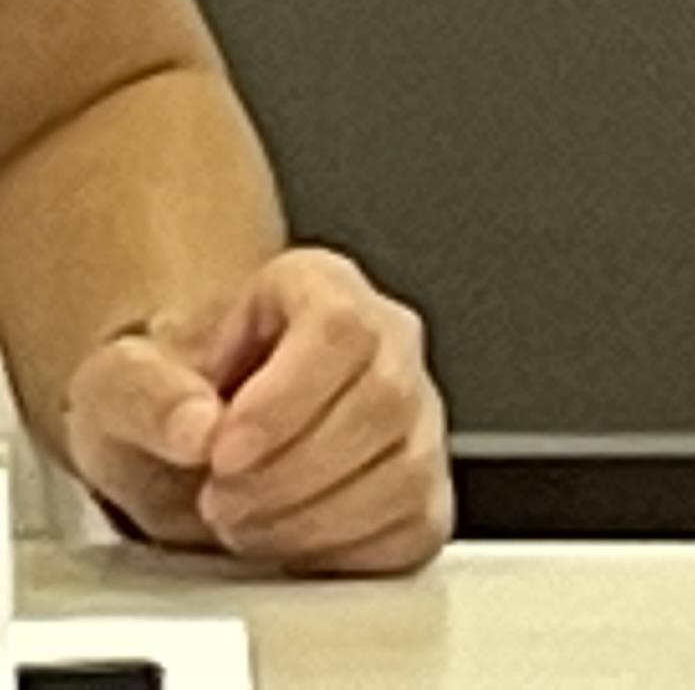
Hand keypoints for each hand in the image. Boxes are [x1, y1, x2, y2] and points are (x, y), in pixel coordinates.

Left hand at [62, 248, 451, 574]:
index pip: (342, 327)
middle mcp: (387, 345)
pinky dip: (340, 555)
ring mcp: (416, 418)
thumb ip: (148, 394)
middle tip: (219, 496)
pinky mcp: (423, 492)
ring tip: (244, 520)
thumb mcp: (119, 383)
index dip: (286, 398)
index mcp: (321, 289)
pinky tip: (287, 542)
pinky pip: (412, 528)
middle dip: (287, 474)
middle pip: (382, 401)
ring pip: (405, 471)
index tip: (223, 451)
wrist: (187, 448)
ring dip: (308, 522)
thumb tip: (197, 427)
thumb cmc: (170, 400)